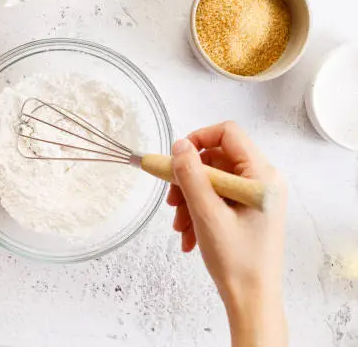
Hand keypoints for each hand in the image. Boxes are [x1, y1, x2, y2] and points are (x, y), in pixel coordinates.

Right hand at [167, 121, 286, 346]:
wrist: (251, 300)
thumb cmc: (237, 261)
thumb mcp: (207, 213)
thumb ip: (191, 175)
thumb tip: (179, 145)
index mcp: (261, 176)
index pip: (228, 133)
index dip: (198, 139)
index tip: (175, 159)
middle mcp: (261, 181)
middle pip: (215, 159)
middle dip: (188, 179)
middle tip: (172, 202)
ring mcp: (254, 197)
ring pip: (210, 180)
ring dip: (188, 199)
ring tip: (180, 226)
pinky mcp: (246, 210)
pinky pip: (215, 198)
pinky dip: (197, 212)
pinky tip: (189, 236)